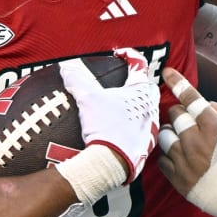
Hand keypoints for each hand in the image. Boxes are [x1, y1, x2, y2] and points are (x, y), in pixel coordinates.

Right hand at [59, 49, 158, 181]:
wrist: (112, 162)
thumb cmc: (104, 127)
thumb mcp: (87, 99)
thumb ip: (76, 80)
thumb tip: (66, 67)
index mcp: (140, 91)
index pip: (140, 65)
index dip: (129, 55)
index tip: (118, 54)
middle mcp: (151, 107)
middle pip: (148, 87)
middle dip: (137, 82)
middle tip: (123, 82)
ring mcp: (151, 126)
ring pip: (148, 108)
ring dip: (136, 104)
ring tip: (121, 105)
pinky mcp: (147, 143)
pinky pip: (144, 128)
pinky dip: (134, 123)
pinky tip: (122, 128)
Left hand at [155, 68, 216, 216]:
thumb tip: (212, 106)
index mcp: (214, 126)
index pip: (191, 98)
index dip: (178, 82)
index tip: (166, 72)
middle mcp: (196, 141)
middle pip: (175, 114)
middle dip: (181, 113)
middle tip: (191, 122)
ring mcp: (184, 161)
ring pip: (164, 135)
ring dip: (172, 132)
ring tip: (184, 139)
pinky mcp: (178, 179)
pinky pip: (162, 159)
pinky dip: (169, 154)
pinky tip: (182, 157)